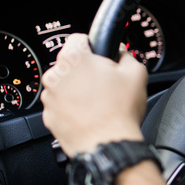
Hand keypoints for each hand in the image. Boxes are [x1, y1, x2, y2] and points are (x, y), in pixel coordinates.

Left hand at [41, 33, 146, 155]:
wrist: (108, 146)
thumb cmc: (119, 112)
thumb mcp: (136, 73)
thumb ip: (125, 54)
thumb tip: (119, 53)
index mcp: (73, 59)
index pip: (79, 38)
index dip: (94, 46)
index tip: (101, 57)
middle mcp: (55, 76)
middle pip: (70, 64)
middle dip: (86, 71)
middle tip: (105, 85)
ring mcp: (49, 98)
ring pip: (64, 86)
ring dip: (77, 90)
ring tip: (98, 103)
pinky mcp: (48, 117)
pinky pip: (60, 106)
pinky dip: (72, 108)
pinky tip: (89, 115)